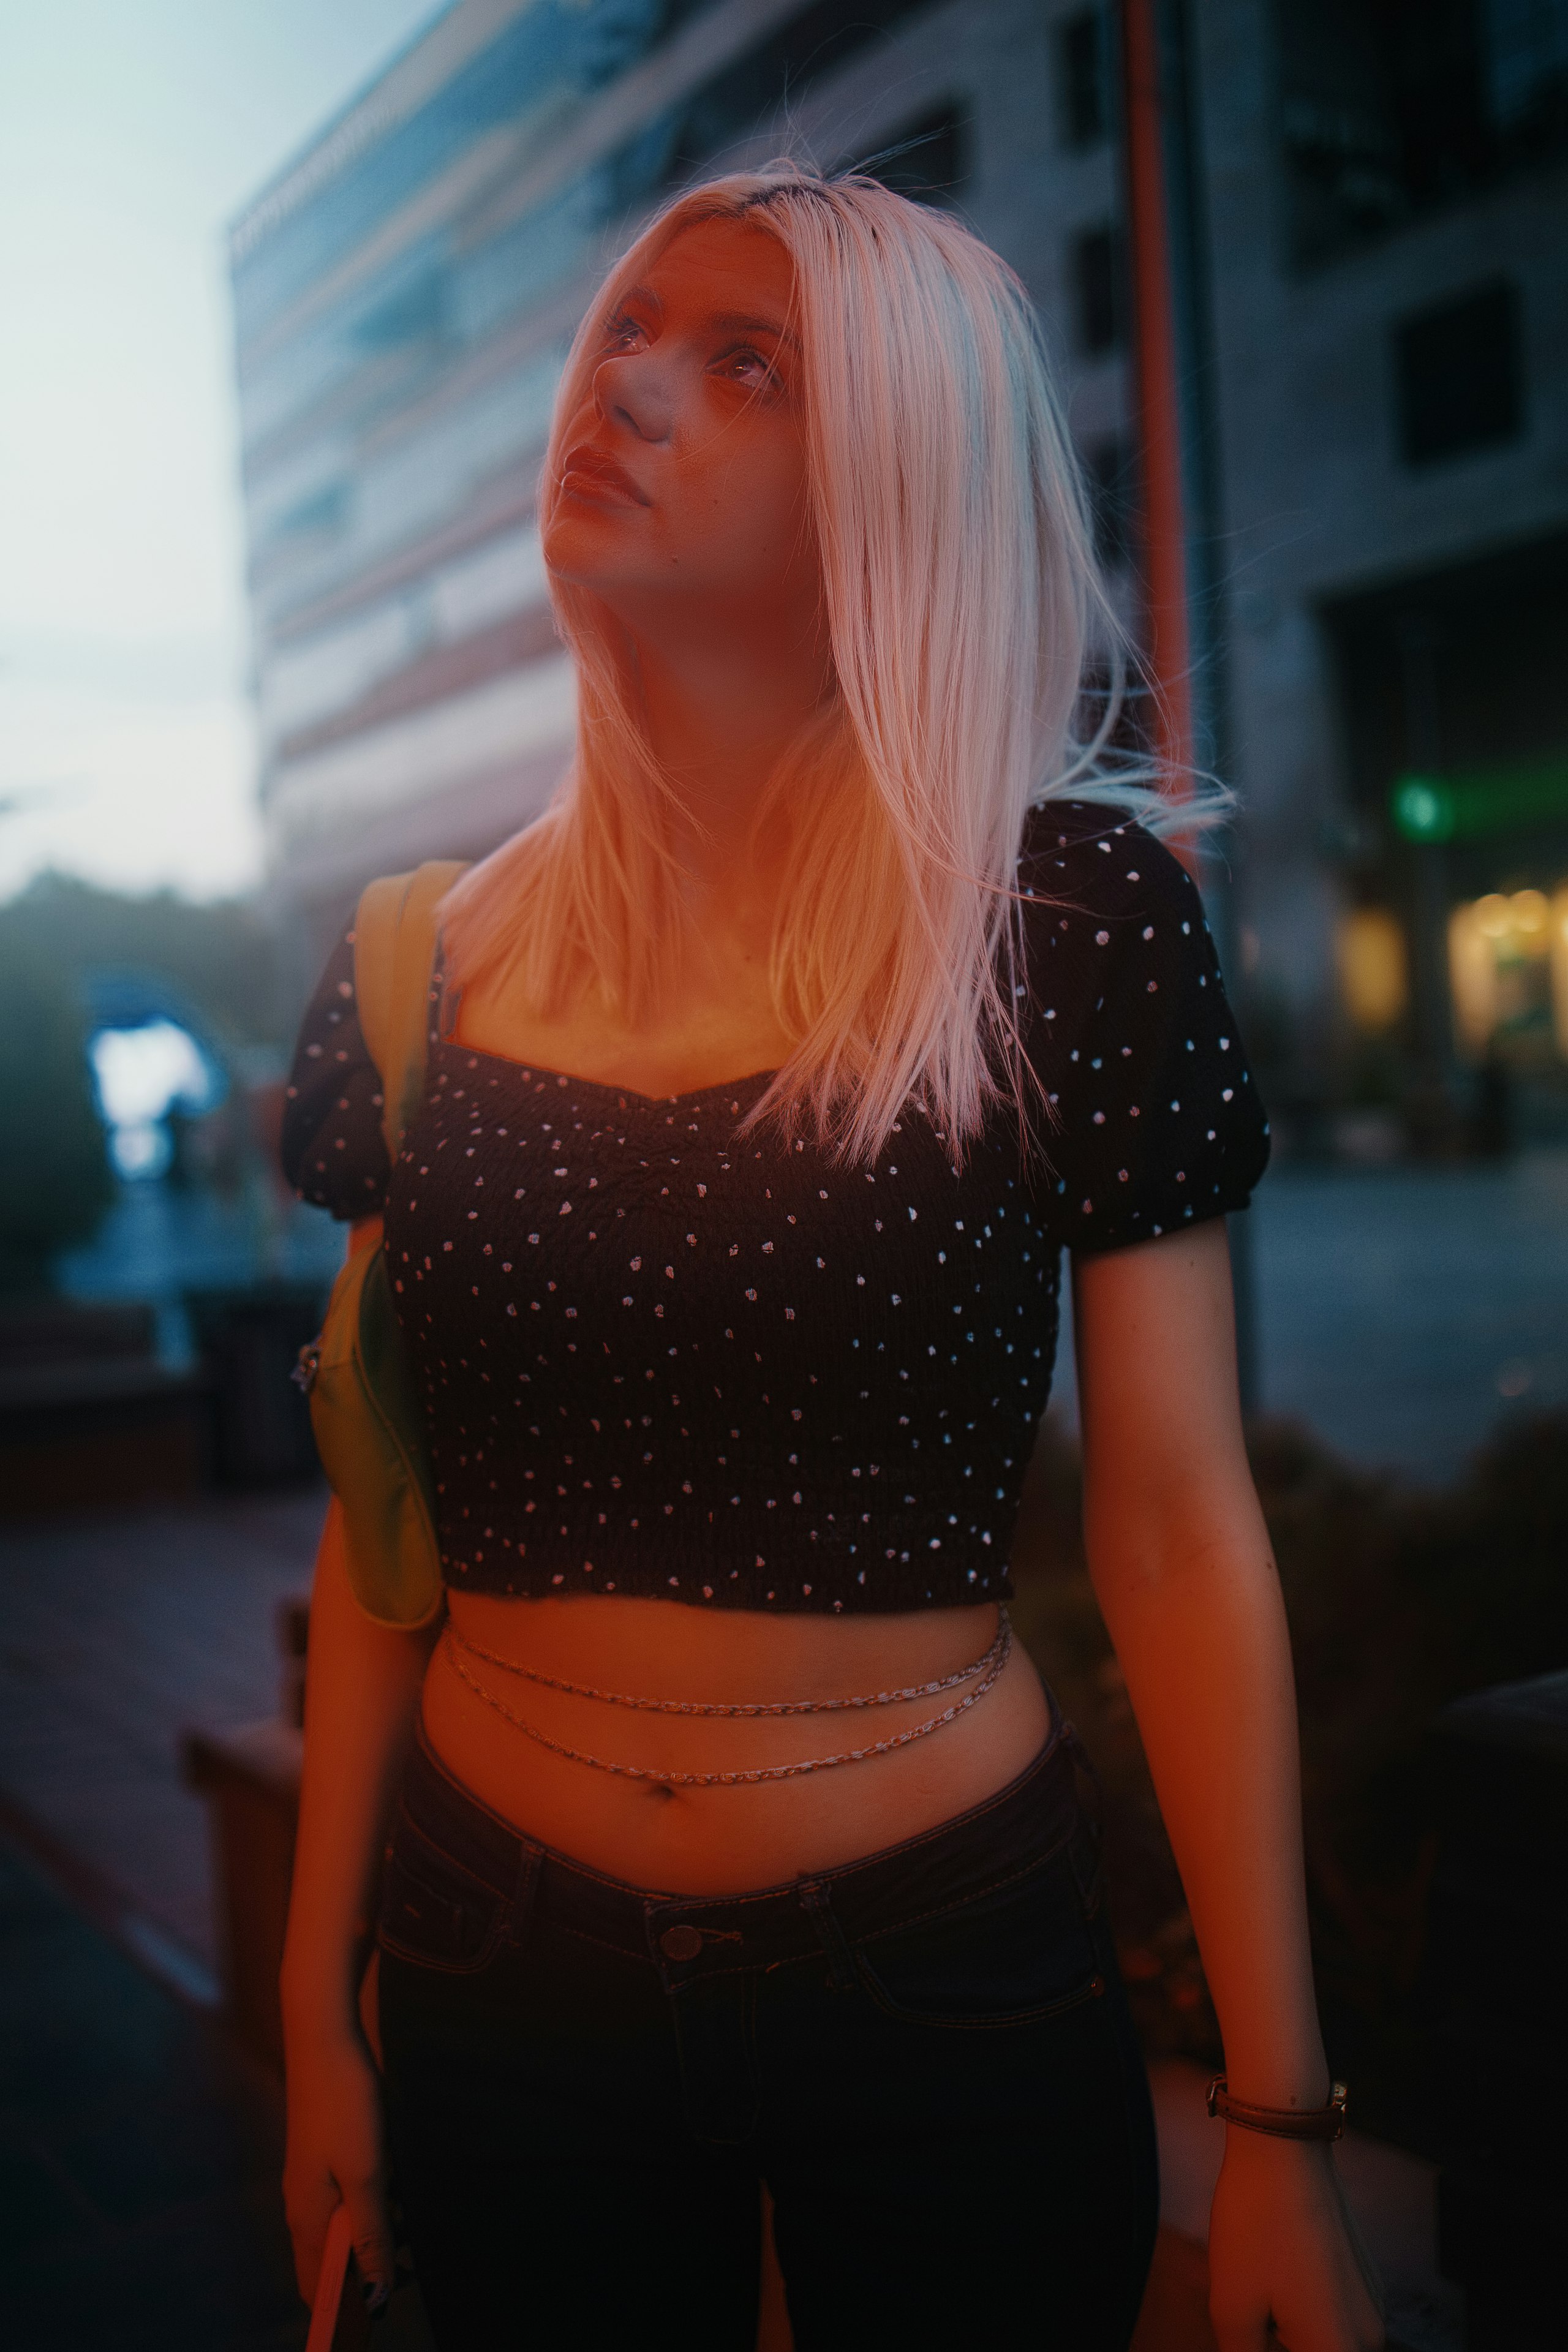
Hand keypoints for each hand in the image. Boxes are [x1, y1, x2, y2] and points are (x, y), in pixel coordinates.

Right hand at [282, 2027, 395, 2312]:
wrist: (326, 2040)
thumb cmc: (345, 2108)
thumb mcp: (365, 2177)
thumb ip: (369, 2236)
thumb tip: (373, 2298)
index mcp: (308, 2220)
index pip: (318, 2288)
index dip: (346, 2310)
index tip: (383, 2312)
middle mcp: (303, 2208)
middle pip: (330, 2263)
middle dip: (366, 2275)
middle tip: (411, 2266)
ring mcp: (312, 2181)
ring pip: (342, 2231)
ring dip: (373, 2238)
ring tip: (411, 2229)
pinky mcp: (325, 2158)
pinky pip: (346, 2201)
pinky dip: (371, 2208)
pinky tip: (397, 2194)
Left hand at [1207, 2132, 1384, 2350]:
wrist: (1285, 2149)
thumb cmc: (1256, 2227)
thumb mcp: (1232, 2308)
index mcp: (1338, 2350)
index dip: (1266, 2348)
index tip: (1253, 2328)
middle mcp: (1368, 2335)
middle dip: (1276, 2340)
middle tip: (1252, 2308)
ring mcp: (1372, 2303)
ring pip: (1323, 2338)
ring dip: (1288, 2327)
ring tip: (1259, 2284)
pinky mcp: (1365, 2276)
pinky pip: (1332, 2311)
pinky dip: (1302, 2305)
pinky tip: (1275, 2268)